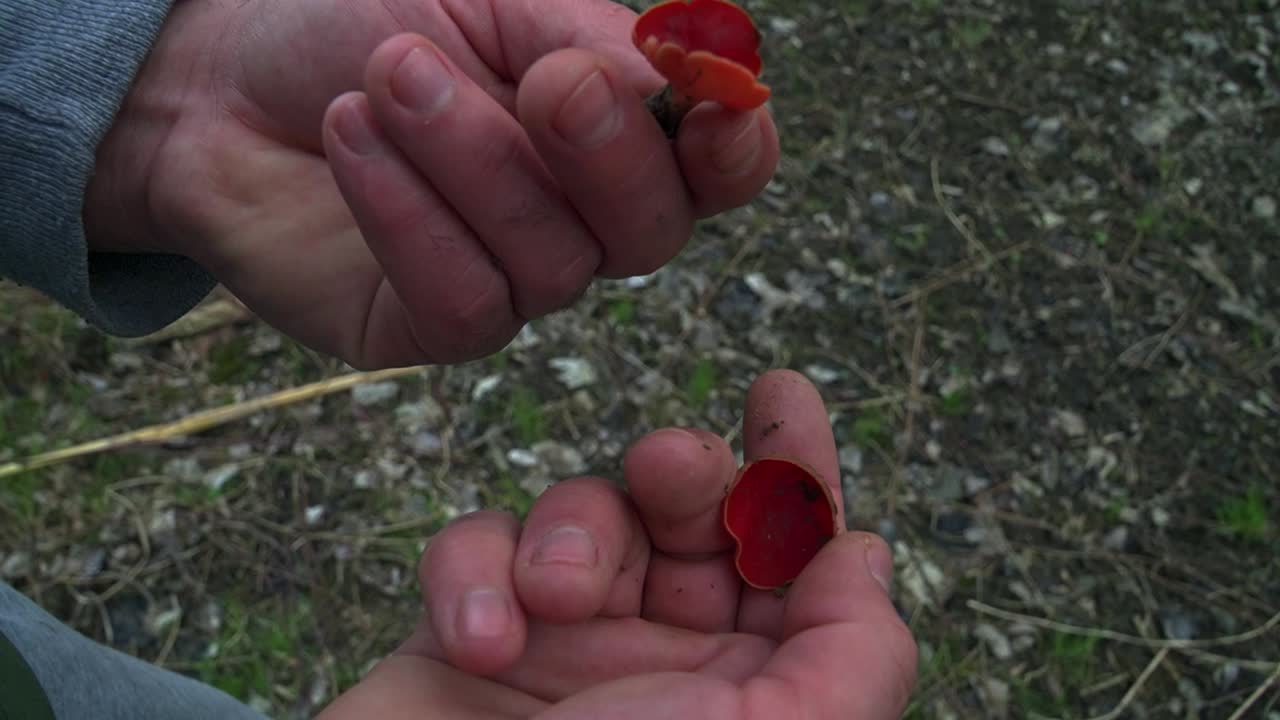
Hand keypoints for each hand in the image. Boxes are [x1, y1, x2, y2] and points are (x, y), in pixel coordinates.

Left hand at [86, 0, 778, 367]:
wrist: (227, 77)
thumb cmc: (362, 21)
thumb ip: (590, 40)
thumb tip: (684, 85)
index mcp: (616, 134)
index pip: (719, 167)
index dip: (734, 147)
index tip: (712, 103)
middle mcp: (582, 221)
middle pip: (651, 230)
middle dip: (605, 154)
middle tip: (545, 81)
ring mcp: (514, 282)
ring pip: (551, 262)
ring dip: (472, 157)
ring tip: (388, 75)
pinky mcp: (435, 327)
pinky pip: (466, 299)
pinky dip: (407, 214)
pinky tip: (351, 137)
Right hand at [317, 370, 917, 718]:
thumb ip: (852, 655)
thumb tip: (865, 552)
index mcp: (751, 686)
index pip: (791, 556)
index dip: (794, 470)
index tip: (781, 393)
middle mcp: (664, 661)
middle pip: (688, 513)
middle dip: (683, 471)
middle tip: (667, 465)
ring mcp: (564, 646)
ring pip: (585, 515)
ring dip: (573, 533)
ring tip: (557, 598)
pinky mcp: (468, 634)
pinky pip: (475, 546)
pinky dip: (473, 572)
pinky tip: (479, 640)